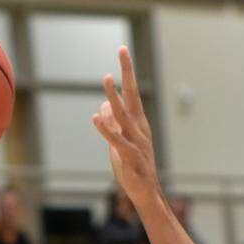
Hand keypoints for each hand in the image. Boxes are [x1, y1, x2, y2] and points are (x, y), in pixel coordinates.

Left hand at [92, 47, 159, 208]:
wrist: (147, 193)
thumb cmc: (134, 168)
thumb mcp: (120, 142)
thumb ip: (112, 123)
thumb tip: (103, 105)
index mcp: (138, 122)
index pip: (132, 91)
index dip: (127, 71)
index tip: (123, 50)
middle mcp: (139, 128)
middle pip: (132, 94)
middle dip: (127, 72)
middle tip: (122, 50)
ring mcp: (136, 142)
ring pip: (123, 114)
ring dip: (113, 96)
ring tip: (106, 78)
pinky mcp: (130, 157)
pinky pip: (116, 140)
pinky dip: (106, 129)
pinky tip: (96, 118)